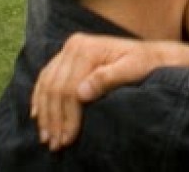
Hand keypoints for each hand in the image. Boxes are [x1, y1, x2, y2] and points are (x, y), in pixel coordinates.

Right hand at [29, 33, 188, 150]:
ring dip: (45, 114)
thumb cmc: (144, 64)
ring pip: (46, 85)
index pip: (68, 88)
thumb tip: (81, 93)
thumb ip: (108, 78)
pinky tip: (38, 115)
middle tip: (55, 144)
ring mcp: (68, 51)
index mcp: (86, 47)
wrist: (150, 55)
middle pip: (54, 88)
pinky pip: (45, 79)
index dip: (66, 116)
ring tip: (47, 138)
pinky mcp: (66, 58)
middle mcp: (73, 45)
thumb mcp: (133, 69)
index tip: (67, 138)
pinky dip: (40, 98)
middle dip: (54, 119)